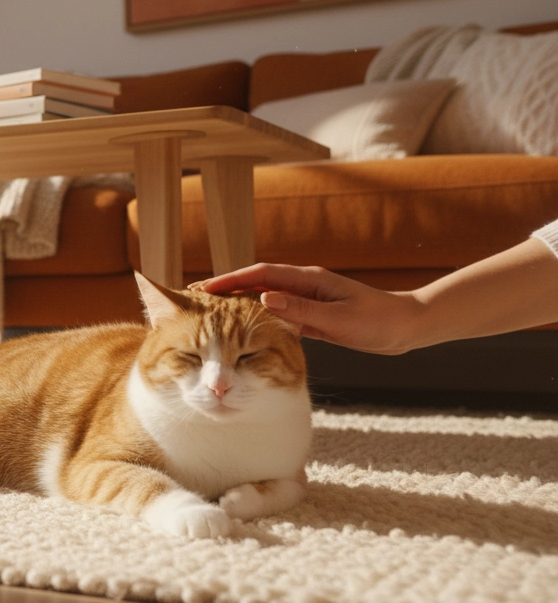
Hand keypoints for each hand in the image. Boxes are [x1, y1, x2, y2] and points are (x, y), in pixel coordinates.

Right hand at [190, 264, 426, 354]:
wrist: (407, 327)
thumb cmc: (379, 322)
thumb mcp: (339, 318)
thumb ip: (302, 310)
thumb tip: (264, 298)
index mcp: (308, 280)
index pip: (260, 274)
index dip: (230, 280)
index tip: (204, 289)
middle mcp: (303, 285)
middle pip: (255, 282)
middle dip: (225, 287)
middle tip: (195, 296)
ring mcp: (307, 299)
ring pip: (263, 297)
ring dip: (236, 302)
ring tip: (210, 311)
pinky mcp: (312, 315)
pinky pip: (276, 313)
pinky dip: (255, 316)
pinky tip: (242, 327)